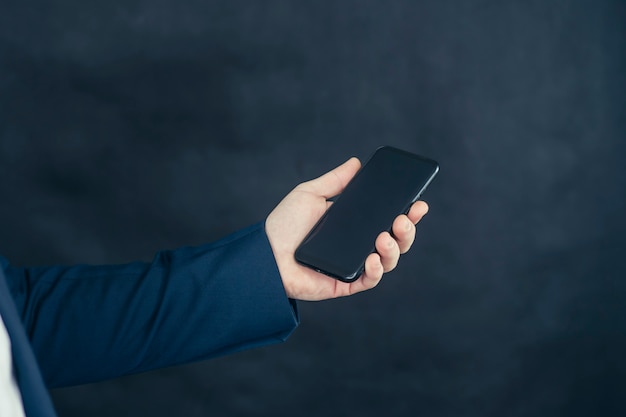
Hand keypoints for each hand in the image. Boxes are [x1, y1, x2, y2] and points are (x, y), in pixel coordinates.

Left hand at [265, 157, 428, 300]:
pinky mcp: (344, 283)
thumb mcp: (310, 195)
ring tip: (385, 236)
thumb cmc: (284, 225)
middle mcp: (358, 245)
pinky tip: (373, 257)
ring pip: (388, 261)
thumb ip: (335, 181)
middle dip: (407, 230)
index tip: (419, 202)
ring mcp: (353, 265)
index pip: (388, 219)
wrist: (263, 254)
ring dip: (394, 249)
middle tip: (404, 218)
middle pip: (395, 241)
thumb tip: (356, 163)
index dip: (408, 212)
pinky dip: (376, 270)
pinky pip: (369, 280)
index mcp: (354, 225)